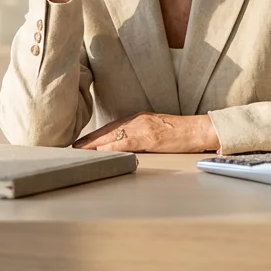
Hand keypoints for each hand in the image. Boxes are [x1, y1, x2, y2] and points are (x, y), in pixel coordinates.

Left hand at [73, 112, 218, 152]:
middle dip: (88, 140)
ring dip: (94, 144)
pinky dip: (110, 147)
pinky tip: (100, 152)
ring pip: (112, 135)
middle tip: (72, 148)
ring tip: (79, 152)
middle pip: (106, 130)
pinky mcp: (148, 137)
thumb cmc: (179, 134)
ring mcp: (142, 127)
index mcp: (138, 119)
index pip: (110, 127)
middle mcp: (137, 120)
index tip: (79, 143)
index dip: (93, 136)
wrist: (199, 130)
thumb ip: (138, 136)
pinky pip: (125, 142)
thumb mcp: (155, 131)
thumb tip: (122, 147)